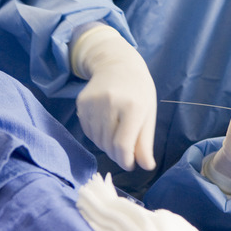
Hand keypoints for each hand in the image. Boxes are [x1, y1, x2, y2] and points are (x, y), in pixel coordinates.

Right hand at [72, 26, 156, 170]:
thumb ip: (145, 142)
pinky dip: (97, 136)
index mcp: (133, 107)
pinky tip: (106, 128)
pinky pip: (88, 131)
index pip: (122, 144)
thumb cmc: (139, 92)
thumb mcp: (148, 114)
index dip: (125, 160)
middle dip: (117, 155)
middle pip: (108, 144)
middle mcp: (110, 104)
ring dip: (107, 146)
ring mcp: (93, 103)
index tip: (129, 165)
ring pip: (97, 140)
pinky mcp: (81, 103)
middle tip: (125, 155)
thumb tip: (146, 166)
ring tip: (117, 138)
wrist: (118, 64)